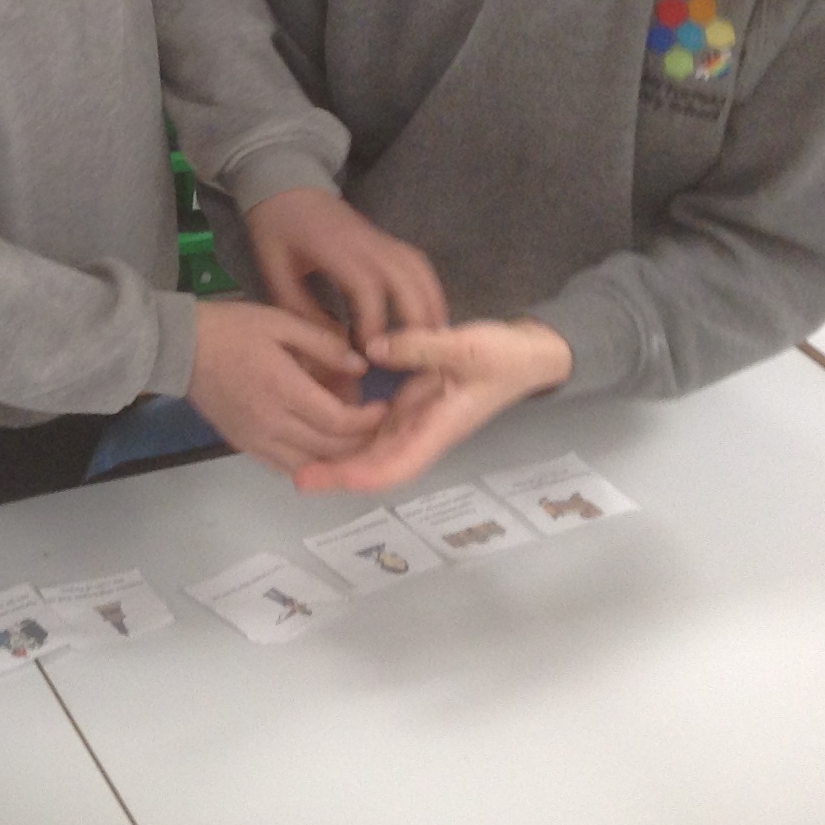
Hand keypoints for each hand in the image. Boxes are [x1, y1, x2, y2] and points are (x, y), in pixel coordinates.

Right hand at [186, 299, 388, 475]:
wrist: (180, 348)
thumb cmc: (232, 329)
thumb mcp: (280, 321)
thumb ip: (323, 344)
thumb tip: (360, 369)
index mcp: (283, 388)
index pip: (338, 421)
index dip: (369, 420)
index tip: (384, 408)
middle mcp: (272, 422)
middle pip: (330, 448)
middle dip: (362, 441)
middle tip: (379, 427)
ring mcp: (256, 439)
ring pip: (310, 465)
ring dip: (339, 459)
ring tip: (357, 442)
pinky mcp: (244, 446)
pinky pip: (285, 468)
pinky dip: (310, 465)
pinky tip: (323, 452)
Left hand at [246, 189, 446, 344]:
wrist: (285, 184)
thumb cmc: (276, 228)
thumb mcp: (275, 270)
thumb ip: (301, 308)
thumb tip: (333, 347)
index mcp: (336, 250)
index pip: (367, 288)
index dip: (374, 323)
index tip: (369, 354)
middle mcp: (367, 243)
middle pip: (406, 280)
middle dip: (414, 320)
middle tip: (411, 358)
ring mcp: (381, 239)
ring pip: (419, 271)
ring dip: (430, 306)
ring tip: (430, 343)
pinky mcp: (387, 240)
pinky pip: (417, 264)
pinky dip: (429, 290)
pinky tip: (428, 316)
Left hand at [293, 319, 572, 494]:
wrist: (527, 355)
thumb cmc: (504, 356)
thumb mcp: (466, 345)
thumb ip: (419, 346)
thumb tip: (372, 347)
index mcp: (438, 428)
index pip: (397, 465)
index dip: (364, 475)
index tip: (330, 478)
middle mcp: (423, 433)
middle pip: (376, 465)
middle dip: (339, 474)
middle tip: (297, 476)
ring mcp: (415, 423)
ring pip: (372, 450)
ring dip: (340, 457)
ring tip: (299, 456)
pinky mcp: (410, 407)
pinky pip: (375, 429)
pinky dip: (350, 433)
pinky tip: (323, 426)